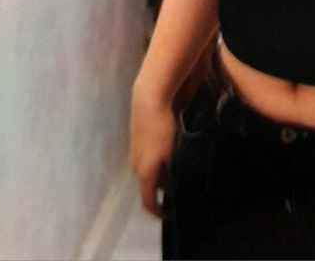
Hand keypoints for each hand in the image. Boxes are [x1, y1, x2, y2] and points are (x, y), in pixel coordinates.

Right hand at [129, 82, 177, 217]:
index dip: (157, 211)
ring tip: (177, 169)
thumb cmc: (162, 128)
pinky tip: (169, 152)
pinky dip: (157, 161)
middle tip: (180, 188)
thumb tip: (173, 187)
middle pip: (150, 185)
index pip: (148, 201)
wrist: (148, 101)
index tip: (168, 215)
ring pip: (149, 170)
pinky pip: (147, 159)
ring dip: (161, 173)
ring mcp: (135, 153)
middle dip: (164, 189)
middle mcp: (135, 166)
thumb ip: (171, 173)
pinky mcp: (136, 141)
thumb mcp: (171, 154)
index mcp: (144, 173)